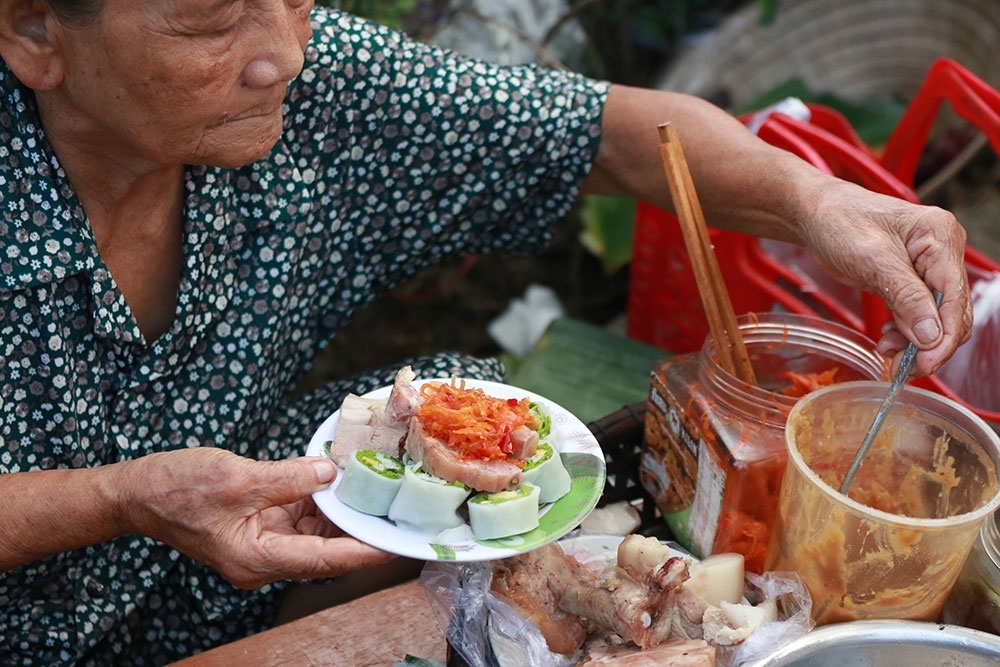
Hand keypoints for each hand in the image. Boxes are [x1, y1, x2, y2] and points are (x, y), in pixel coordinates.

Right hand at [122, 448, 394, 588]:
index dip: (362, 551)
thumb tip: (330, 472)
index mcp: (255, 559)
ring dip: (340, 510)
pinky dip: (319, 499)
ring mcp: (262, 542)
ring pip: (315, 532)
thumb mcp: (237, 479)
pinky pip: (300, 516)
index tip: (394, 544)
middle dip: (359, 529)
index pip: (323, 560)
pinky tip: (339, 478)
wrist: (137, 492)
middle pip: (324, 549)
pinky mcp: (260, 524)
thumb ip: (288, 477)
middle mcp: (263, 558)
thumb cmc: (176, 489)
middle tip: (397, 511)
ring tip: (376, 489)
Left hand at [795, 178, 971, 375]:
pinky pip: (918, 314)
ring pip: (935, 318)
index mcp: (940, 237)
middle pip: (951, 312)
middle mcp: (941, 251)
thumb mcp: (871, 259)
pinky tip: (887, 340)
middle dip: (928, 345)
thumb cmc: (838, 221)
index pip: (955, 297)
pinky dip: (905, 332)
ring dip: (915, 342)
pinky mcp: (910, 280)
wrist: (814, 213)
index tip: (923, 365)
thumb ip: (905, 297)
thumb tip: (931, 336)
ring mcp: (928, 267)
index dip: (943, 337)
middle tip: (900, 369)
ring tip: (886, 353)